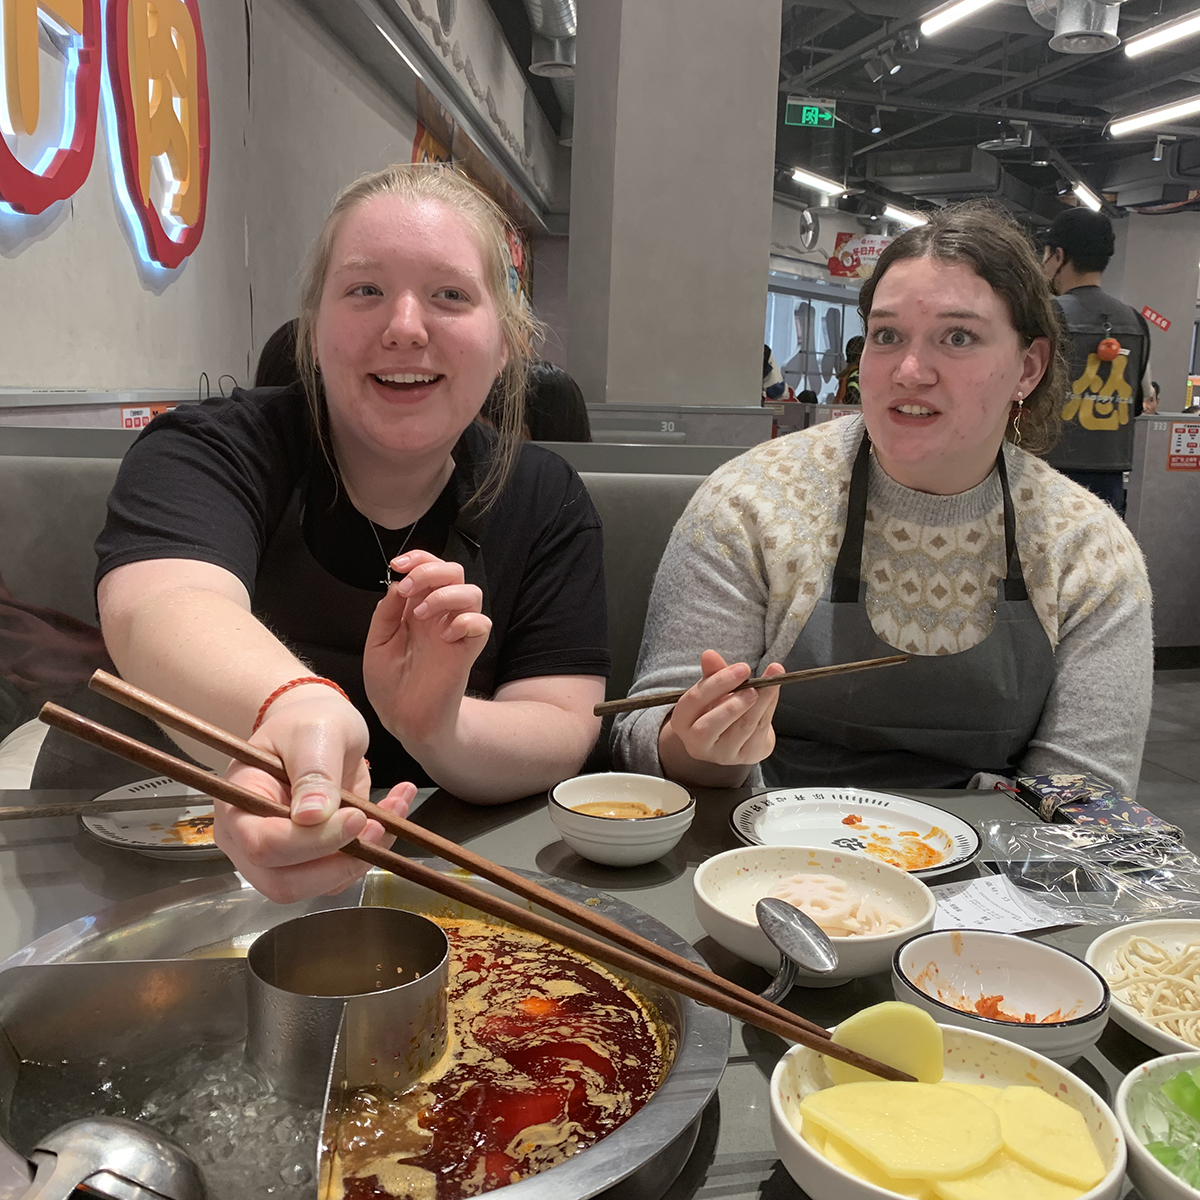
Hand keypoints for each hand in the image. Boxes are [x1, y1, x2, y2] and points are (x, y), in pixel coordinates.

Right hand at [213, 684, 416, 901]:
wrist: (320, 726)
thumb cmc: (307, 723)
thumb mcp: (314, 733)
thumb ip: (313, 773)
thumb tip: (311, 817)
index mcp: (237, 805)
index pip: (263, 844)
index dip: (311, 842)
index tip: (355, 818)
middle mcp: (250, 840)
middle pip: (284, 882)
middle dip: (338, 864)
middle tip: (379, 827)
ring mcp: (282, 856)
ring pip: (318, 886)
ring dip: (364, 857)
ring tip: (393, 810)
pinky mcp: (313, 860)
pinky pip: (341, 873)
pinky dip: (374, 851)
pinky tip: (392, 813)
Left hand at [362, 550, 491, 750]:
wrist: (404, 719)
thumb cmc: (391, 684)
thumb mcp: (377, 643)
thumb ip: (386, 612)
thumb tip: (397, 584)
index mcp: (417, 609)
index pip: (429, 568)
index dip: (418, 558)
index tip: (397, 565)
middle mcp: (439, 616)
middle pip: (454, 571)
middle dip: (430, 571)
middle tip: (408, 590)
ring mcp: (455, 632)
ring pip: (472, 592)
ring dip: (445, 594)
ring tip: (421, 615)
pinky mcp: (467, 651)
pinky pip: (481, 623)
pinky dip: (465, 621)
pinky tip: (445, 635)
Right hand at [661, 650, 786, 767]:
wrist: (733, 735)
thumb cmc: (717, 707)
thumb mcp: (712, 689)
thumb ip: (712, 673)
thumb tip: (709, 655)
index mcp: (682, 722)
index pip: (695, 700)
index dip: (718, 682)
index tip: (742, 668)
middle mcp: (697, 743)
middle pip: (711, 725)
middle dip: (734, 704)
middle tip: (753, 686)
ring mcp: (722, 754)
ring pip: (742, 728)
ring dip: (760, 703)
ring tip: (771, 684)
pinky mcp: (746, 757)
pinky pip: (759, 733)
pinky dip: (769, 710)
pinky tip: (773, 694)